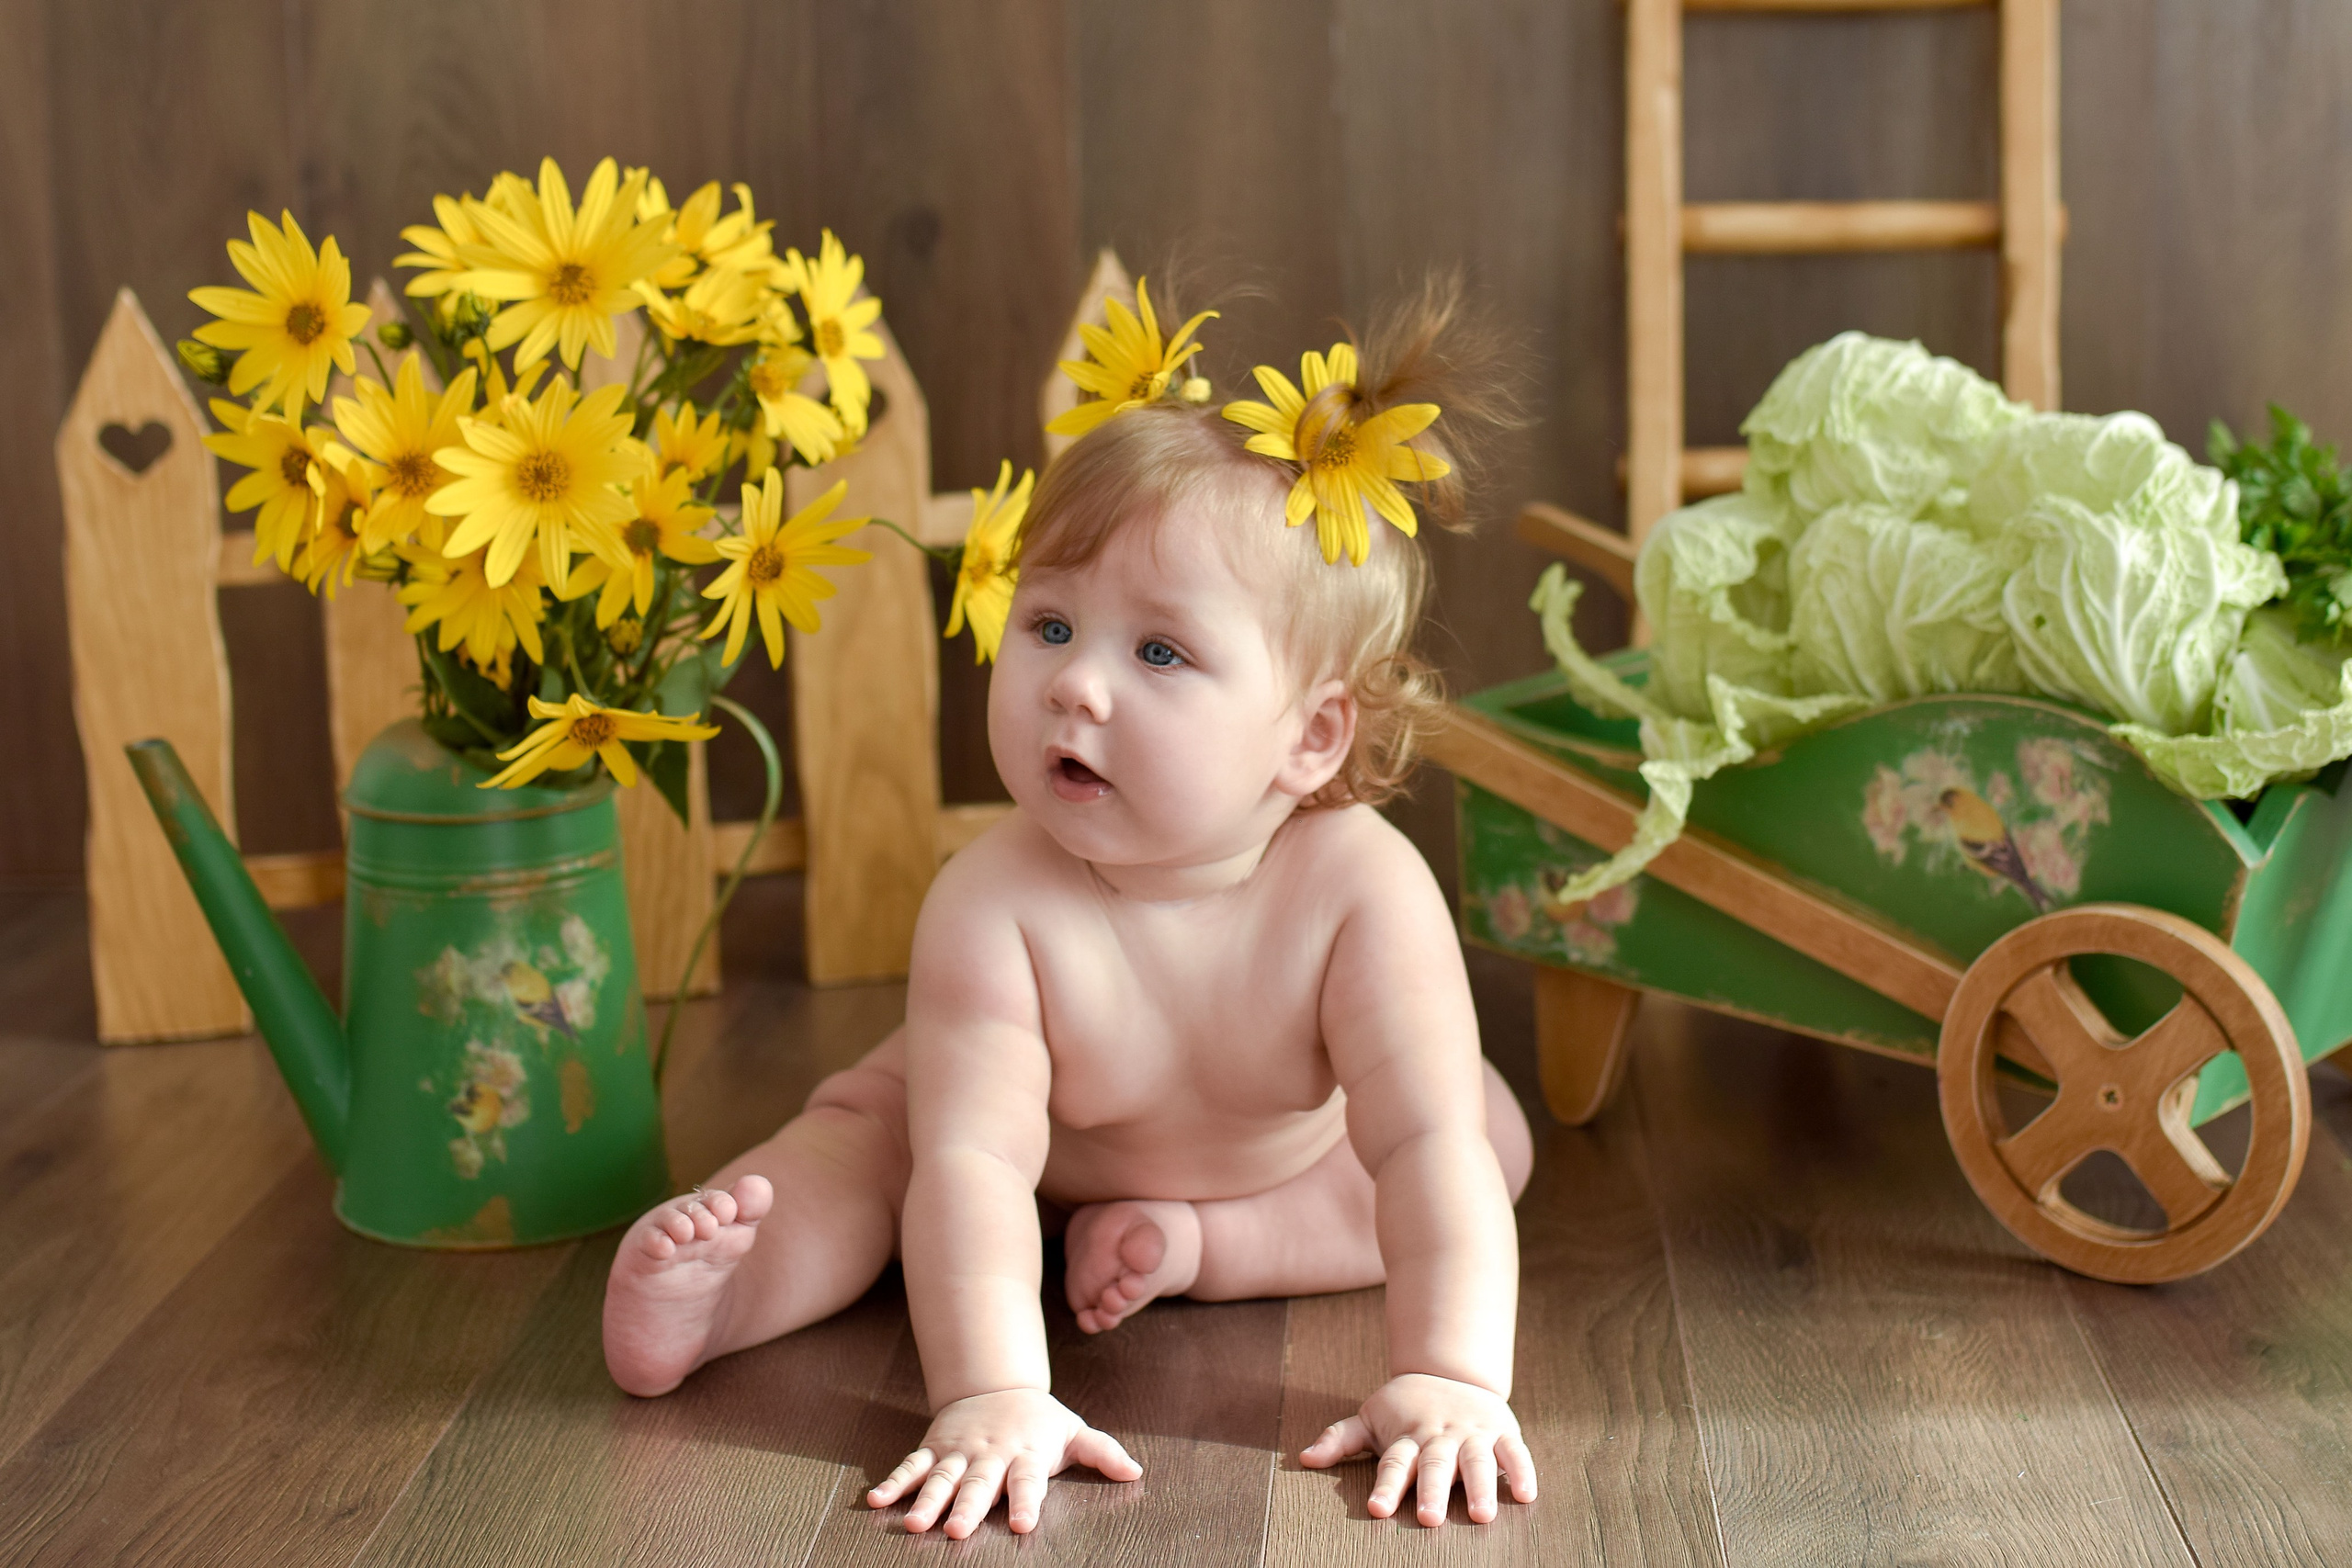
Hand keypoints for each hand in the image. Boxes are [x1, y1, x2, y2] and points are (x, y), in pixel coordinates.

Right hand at [866, 1388, 1140, 1536]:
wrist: (996, 1385)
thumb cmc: (1040, 1421)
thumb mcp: (1073, 1432)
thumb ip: (1102, 1452)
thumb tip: (1135, 1471)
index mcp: (1025, 1454)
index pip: (1028, 1481)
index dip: (1026, 1501)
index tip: (1023, 1525)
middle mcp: (990, 1454)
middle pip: (979, 1484)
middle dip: (969, 1508)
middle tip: (957, 1532)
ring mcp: (959, 1451)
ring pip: (942, 1478)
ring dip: (926, 1501)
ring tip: (914, 1525)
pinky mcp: (934, 1448)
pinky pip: (911, 1466)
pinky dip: (894, 1482)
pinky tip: (876, 1501)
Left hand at [1299, 1372, 1536, 1525]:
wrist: (1449, 1370)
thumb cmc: (1404, 1408)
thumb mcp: (1369, 1418)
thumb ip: (1339, 1439)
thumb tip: (1304, 1458)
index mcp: (1407, 1437)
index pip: (1394, 1463)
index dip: (1386, 1486)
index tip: (1378, 1509)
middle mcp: (1440, 1437)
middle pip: (1435, 1465)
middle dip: (1432, 1491)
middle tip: (1429, 1519)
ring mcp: (1472, 1434)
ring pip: (1477, 1461)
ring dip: (1479, 1488)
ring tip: (1480, 1515)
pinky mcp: (1501, 1432)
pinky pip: (1514, 1452)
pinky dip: (1521, 1472)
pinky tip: (1525, 1495)